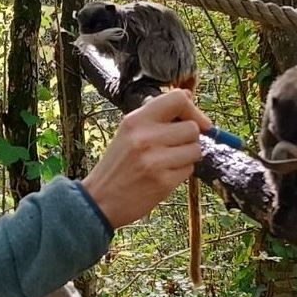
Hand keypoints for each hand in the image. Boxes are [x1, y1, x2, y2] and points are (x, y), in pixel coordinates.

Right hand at [81, 89, 211, 228]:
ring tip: (166, 162)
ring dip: (187, 156)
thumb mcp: (128, 132)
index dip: (192, 110)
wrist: (100, 200)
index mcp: (135, 120)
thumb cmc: (118, 164)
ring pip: (195, 149)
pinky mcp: (163, 182)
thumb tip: (189, 96)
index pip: (178, 99)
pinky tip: (163, 175)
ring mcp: (154, 160)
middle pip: (192, 128)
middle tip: (172, 147)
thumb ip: (155, 116)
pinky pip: (189, 169)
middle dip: (189, 139)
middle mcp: (144, 137)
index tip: (195, 121)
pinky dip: (181, 172)